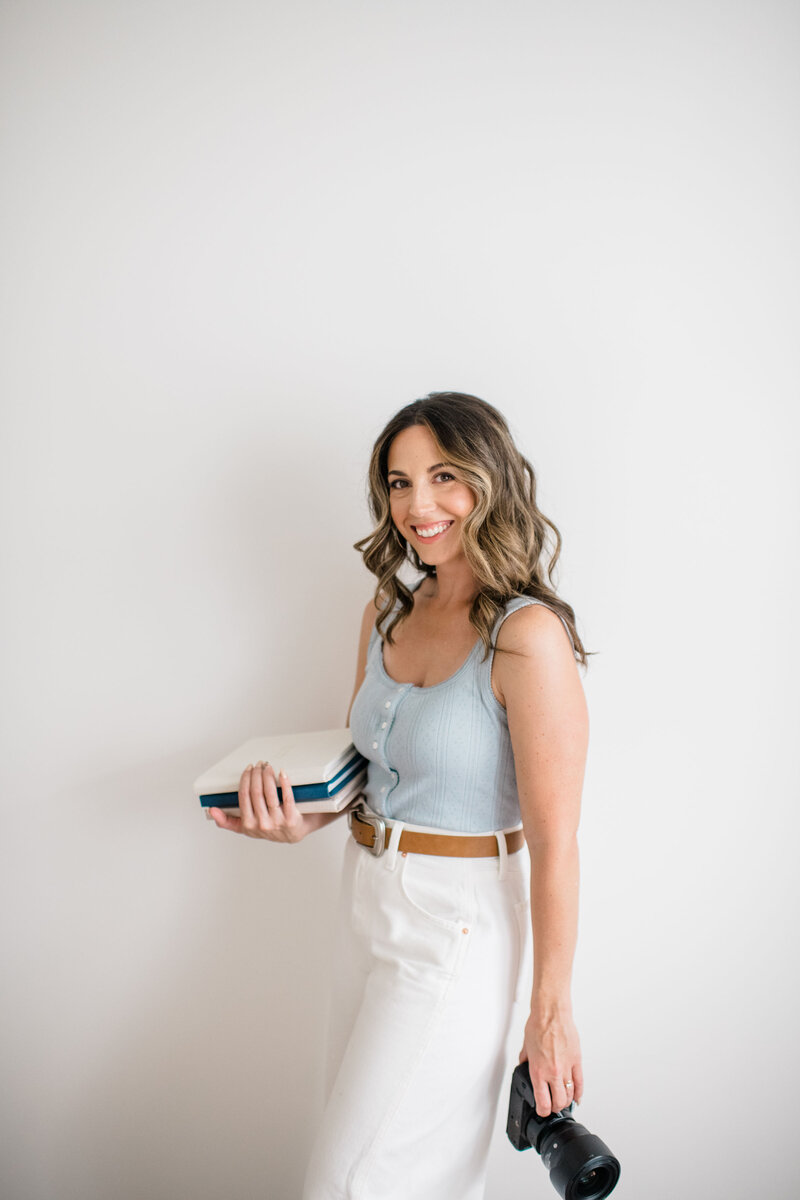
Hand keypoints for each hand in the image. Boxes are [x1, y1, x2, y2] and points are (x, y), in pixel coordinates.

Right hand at [208, 761, 324, 842]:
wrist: (293, 834)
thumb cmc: (268, 828)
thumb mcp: (245, 828)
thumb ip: (227, 821)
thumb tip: (211, 810)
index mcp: (248, 825)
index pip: (244, 796)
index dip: (246, 779)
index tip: (248, 769)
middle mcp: (262, 824)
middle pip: (257, 792)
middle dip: (257, 774)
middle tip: (259, 764)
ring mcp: (277, 821)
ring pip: (270, 793)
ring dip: (268, 776)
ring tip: (268, 766)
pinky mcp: (292, 818)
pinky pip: (288, 797)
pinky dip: (285, 783)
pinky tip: (282, 773)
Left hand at [519, 1005, 583, 1116]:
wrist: (551, 1013)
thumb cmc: (538, 1025)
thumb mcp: (526, 1047)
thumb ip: (525, 1060)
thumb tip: (523, 1066)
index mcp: (538, 1071)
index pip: (543, 1102)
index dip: (542, 1111)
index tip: (542, 1111)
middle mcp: (553, 1072)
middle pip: (558, 1102)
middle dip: (554, 1108)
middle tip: (552, 1106)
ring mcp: (566, 1068)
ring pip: (569, 1095)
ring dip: (566, 1102)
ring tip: (563, 1101)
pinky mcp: (577, 1061)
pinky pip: (580, 1083)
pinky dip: (579, 1093)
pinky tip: (577, 1097)